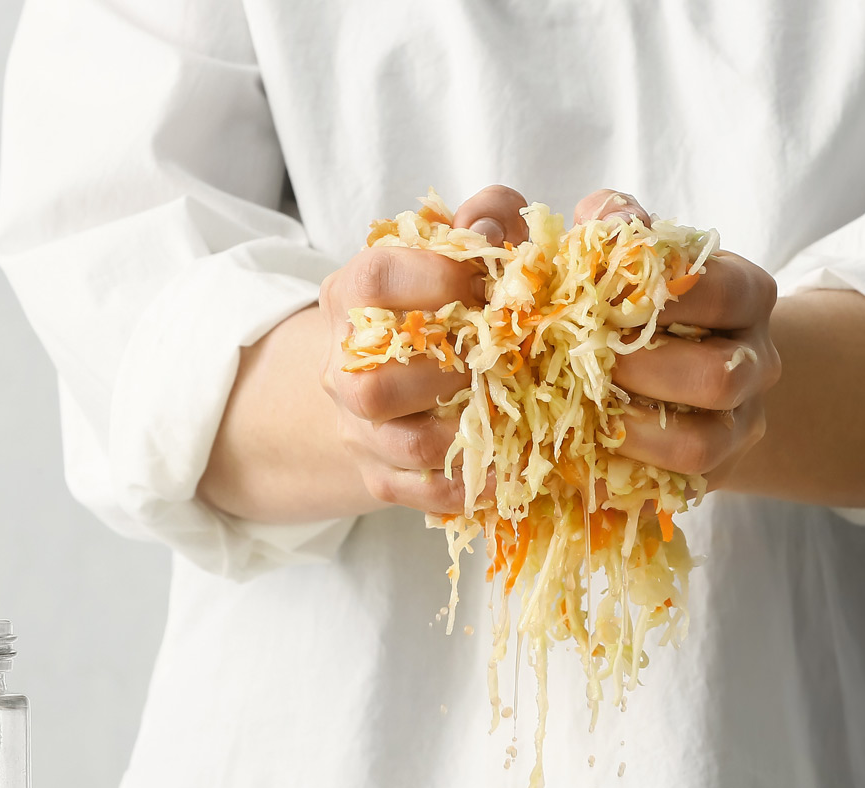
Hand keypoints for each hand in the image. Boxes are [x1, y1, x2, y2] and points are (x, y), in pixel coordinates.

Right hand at [319, 185, 531, 514]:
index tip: (483, 278)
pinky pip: (427, 493)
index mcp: (349, 298)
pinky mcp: (382, 476)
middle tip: (505, 355)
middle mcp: (342, 367)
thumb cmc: (436, 300)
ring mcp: (359, 429)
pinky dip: (478, 485)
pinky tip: (521, 467)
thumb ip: (485, 217)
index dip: (431, 278)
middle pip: (374, 381)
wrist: (380, 376)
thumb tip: (491, 223)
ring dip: (471, 429)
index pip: (371, 283)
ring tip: (521, 410)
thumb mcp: (455, 245)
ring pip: (406, 442)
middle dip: (450, 369)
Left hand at [574, 190, 783, 487]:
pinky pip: (670, 487)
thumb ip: (618, 221)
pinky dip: (622, 473)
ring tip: (585, 412)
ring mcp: (739, 425)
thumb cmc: (645, 295)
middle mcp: (756, 363)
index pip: (725, 291)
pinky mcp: (711, 475)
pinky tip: (581, 455)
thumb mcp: (639, 245)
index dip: (663, 295)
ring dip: (633, 430)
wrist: (679, 366)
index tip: (604, 294)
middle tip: (589, 360)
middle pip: (719, 377)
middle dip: (644, 371)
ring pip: (701, 445)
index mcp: (747, 295)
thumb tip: (594, 220)